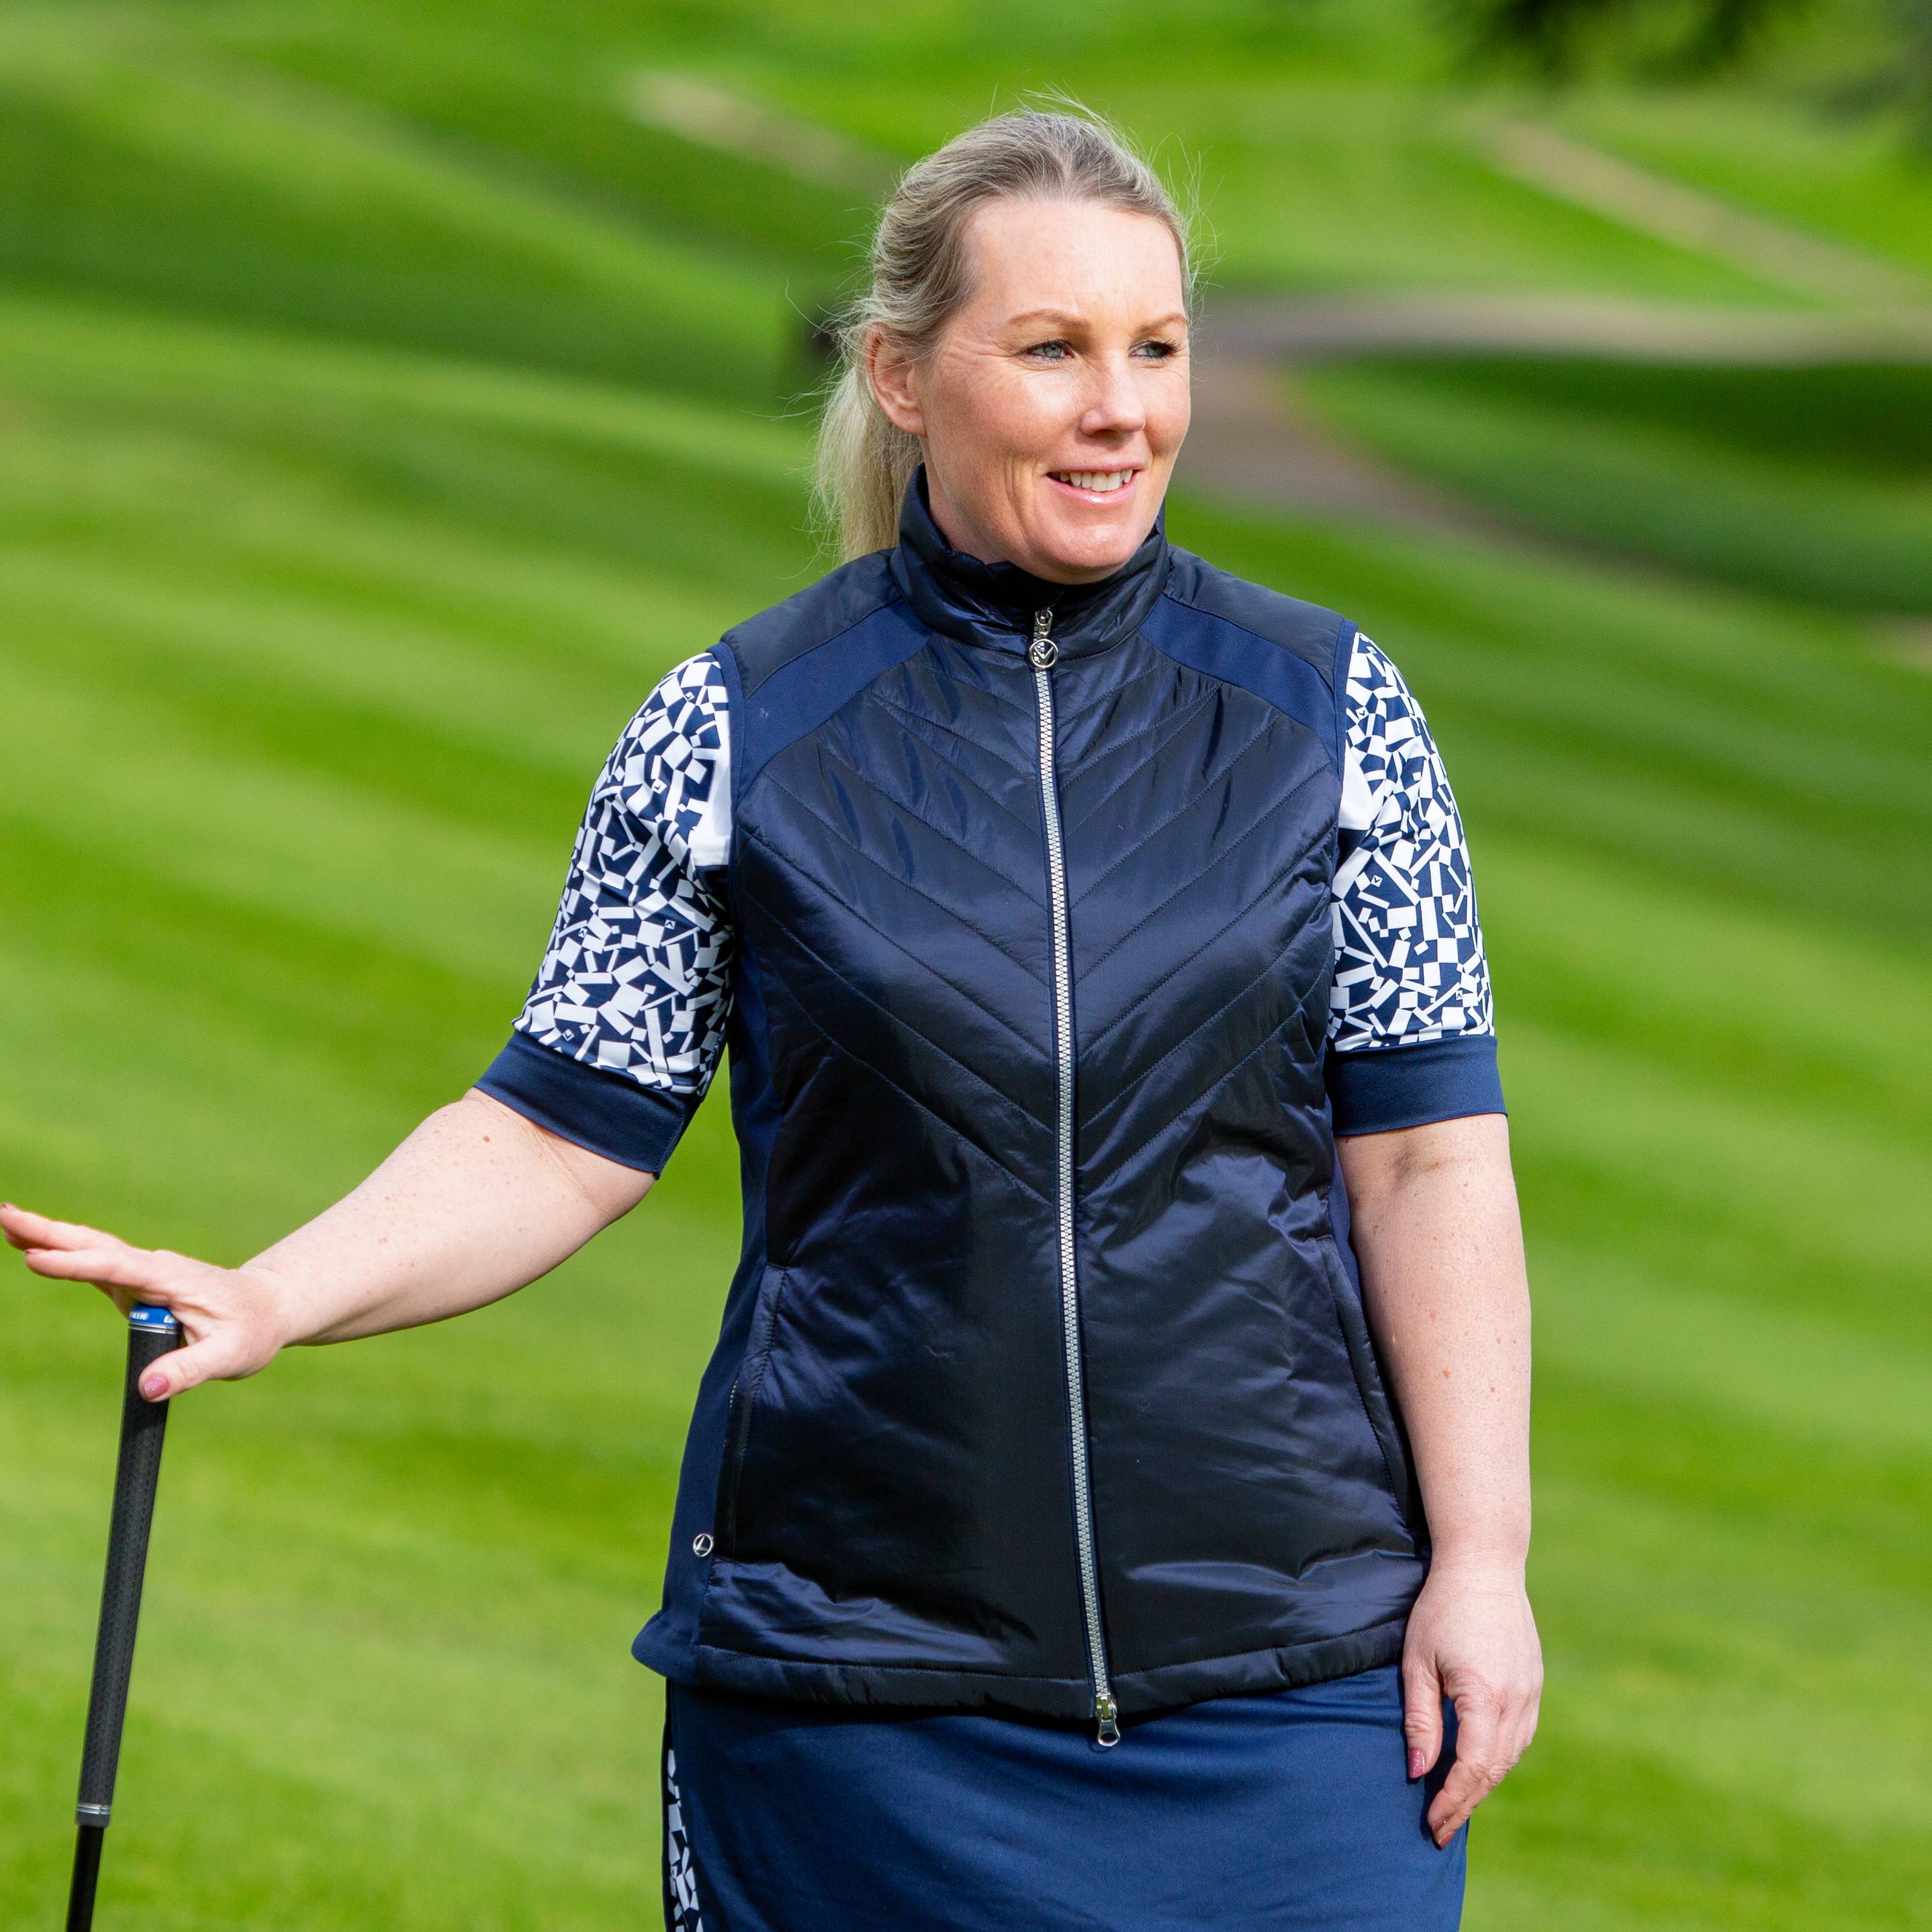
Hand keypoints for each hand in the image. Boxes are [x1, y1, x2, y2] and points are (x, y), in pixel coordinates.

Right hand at [3, 1203, 296, 1401]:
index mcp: (174, 1280)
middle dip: (51, 1233)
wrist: (268, 1308)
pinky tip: (28, 1245)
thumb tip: (147, 1387)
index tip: (36, 1259)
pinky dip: (61, 1252)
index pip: (118, 1269)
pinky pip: (93, 1264)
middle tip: (5, 1215)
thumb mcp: (231, 1356)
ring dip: (48, 1235)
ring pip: (91, 1250)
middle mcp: (154, 1269)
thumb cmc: (252, 1331)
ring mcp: (143, 1273)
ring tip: (5, 1220)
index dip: (76, 1265)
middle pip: (96, 1248)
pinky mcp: (134, 1282)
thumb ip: (190, 1370)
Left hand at [1402, 1557, 1541, 1847]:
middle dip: (1466, 1803)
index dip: (1451, 1800)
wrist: (1484, 1565)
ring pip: (1510, 1756)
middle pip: (1494, 1770)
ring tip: (1455, 1805)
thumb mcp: (1418, 1662)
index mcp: (1486, 1696)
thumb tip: (1416, 1772)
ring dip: (1483, 1784)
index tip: (1430, 1824)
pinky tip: (1478, 1767)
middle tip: (1439, 1829)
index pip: (1472, 1767)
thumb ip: (1419, 1720)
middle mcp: (1517, 1700)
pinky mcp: (1534, 1684)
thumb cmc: (1440, 1609)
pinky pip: (1520, 1736)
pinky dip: (1499, 1758)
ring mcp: (1531, 1693)